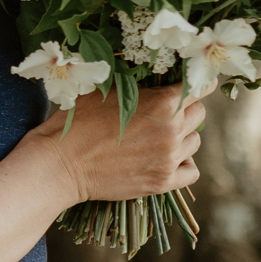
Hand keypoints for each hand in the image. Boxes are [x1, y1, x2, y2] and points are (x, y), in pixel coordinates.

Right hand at [33, 83, 208, 205]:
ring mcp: (169, 159)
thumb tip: (156, 79)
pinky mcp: (162, 182)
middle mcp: (173, 130)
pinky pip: (191, 171)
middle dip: (185, 110)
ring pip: (195, 143)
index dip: (198, 83)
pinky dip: (184, 164)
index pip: (200, 87)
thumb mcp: (106, 90)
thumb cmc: (77, 122)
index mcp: (163, 102)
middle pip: (199, 114)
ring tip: (158, 138)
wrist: (60, 164)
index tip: (194, 85)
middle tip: (164, 114)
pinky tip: (167, 159)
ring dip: (182, 137)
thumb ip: (139, 85)